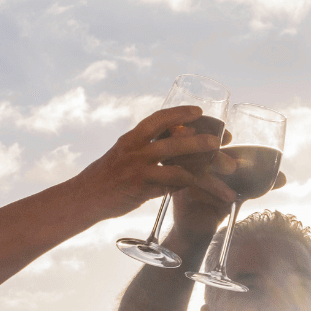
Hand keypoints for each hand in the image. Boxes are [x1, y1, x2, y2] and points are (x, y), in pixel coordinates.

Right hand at [75, 106, 236, 220]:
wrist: (83, 198)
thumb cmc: (105, 178)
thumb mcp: (122, 156)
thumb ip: (144, 149)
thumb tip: (170, 143)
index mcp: (131, 138)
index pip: (159, 118)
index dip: (180, 112)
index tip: (199, 111)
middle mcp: (135, 148)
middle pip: (175, 138)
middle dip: (201, 138)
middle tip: (221, 139)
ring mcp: (138, 167)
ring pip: (178, 162)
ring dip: (204, 163)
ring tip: (226, 167)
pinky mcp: (141, 187)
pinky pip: (172, 183)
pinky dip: (189, 184)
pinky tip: (202, 186)